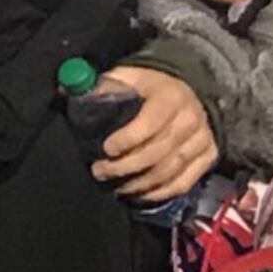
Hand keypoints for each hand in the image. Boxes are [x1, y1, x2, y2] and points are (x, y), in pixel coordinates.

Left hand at [89, 66, 217, 202]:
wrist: (188, 93)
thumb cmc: (150, 88)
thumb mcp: (129, 77)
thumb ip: (101, 84)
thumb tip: (65, 88)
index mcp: (170, 96)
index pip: (151, 121)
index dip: (128, 138)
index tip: (106, 148)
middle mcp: (191, 117)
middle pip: (158, 151)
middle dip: (125, 166)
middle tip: (100, 172)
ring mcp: (202, 139)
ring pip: (169, 170)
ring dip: (138, 183)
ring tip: (115, 186)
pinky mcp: (207, 156)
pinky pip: (183, 183)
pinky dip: (159, 193)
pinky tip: (138, 194)